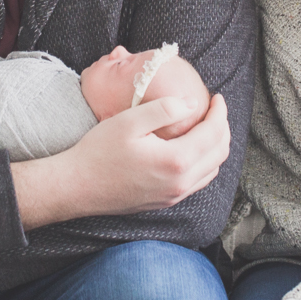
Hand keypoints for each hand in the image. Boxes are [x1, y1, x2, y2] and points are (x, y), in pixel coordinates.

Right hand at [12, 93, 228, 227]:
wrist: (77, 186)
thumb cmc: (99, 152)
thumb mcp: (130, 121)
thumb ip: (164, 109)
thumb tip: (192, 103)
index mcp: (175, 161)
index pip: (213, 133)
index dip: (219, 112)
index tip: (217, 97)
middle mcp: (180, 183)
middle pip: (219, 154)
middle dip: (222, 128)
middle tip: (215, 110)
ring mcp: (174, 196)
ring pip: (212, 170)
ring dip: (215, 146)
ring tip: (207, 126)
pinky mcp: (165, 201)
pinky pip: (197, 182)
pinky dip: (204, 162)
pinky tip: (192, 149)